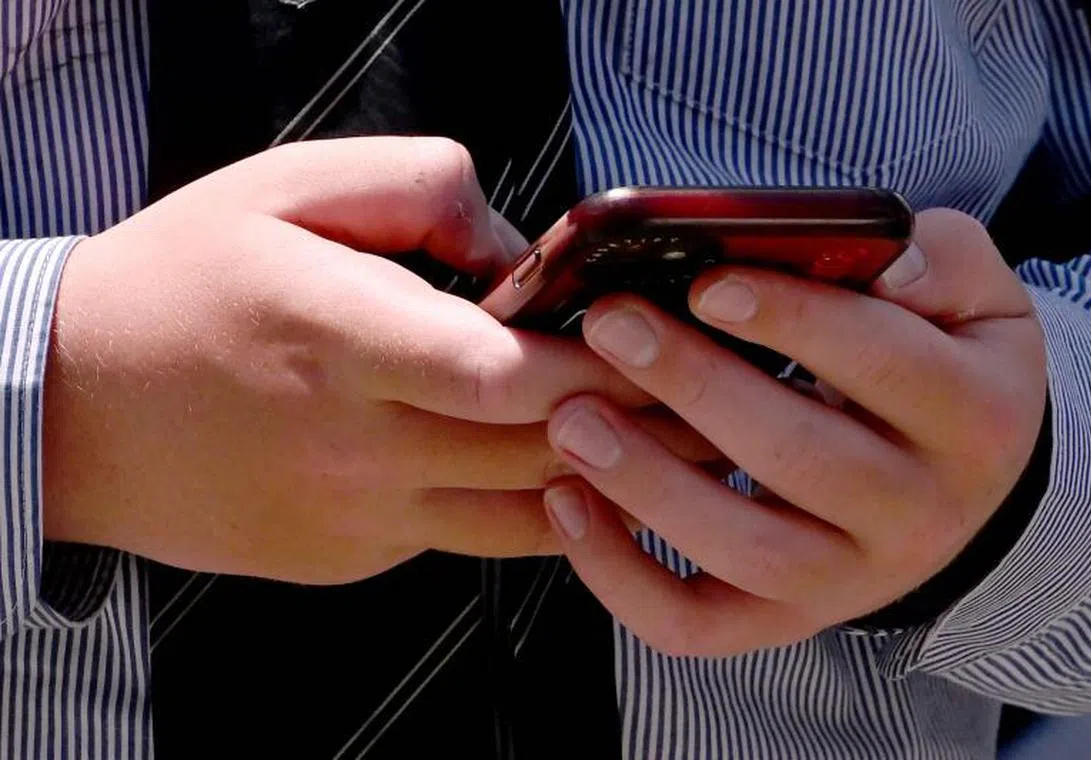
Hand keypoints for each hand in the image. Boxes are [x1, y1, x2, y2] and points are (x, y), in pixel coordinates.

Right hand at [42, 136, 709, 583]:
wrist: (75, 405)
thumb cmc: (180, 282)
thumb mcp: (285, 187)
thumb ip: (422, 192)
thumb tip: (521, 253)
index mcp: (339, 338)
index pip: (504, 373)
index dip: (600, 362)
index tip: (659, 333)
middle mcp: (354, 444)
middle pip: (537, 450)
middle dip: (638, 422)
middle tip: (711, 390)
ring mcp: (356, 516)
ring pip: (523, 514)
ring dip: (609, 477)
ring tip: (676, 439)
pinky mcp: (353, 555)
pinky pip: (472, 538)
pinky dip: (535, 507)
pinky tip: (572, 469)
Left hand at [541, 208, 1047, 655]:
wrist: (960, 486)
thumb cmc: (942, 365)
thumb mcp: (975, 298)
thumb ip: (942, 261)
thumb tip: (888, 264)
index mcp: (974, 416)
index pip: (884, 365)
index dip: (793, 322)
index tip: (708, 284)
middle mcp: (920, 512)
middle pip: (801, 459)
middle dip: (695, 387)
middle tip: (612, 326)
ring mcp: (850, 578)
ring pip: (745, 552)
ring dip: (647, 486)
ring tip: (572, 419)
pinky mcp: (785, 619)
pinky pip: (697, 623)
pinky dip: (621, 577)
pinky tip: (569, 502)